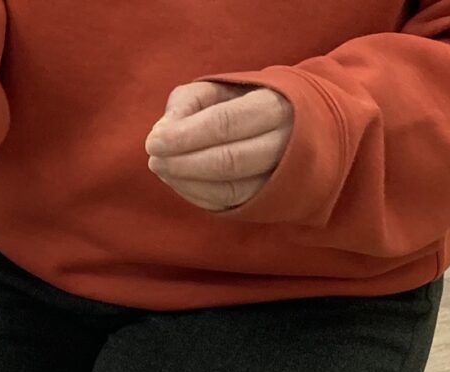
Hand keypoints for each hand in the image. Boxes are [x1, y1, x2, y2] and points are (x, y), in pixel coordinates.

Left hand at [146, 82, 294, 211]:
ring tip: (161, 168)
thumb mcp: (220, 88)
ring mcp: (282, 178)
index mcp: (276, 106)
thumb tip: (163, 130)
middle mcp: (286, 145)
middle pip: (230, 161)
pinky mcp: (270, 200)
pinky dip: (197, 195)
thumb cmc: (247, 103)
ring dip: (187, 183)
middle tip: (154, 159)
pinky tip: (177, 181)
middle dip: (183, 163)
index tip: (153, 141)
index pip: (225, 123)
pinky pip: (230, 205)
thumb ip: (189, 101)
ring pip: (230, 189)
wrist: (296, 128)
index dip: (185, 135)